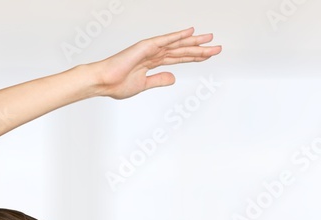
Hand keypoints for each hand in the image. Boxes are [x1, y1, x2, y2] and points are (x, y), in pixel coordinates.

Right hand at [86, 26, 220, 99]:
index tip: (208, 56)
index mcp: (153, 62)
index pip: (179, 58)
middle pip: (182, 50)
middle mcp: (154, 54)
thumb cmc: (117, 84)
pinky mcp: (145, 47)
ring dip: (194, 42)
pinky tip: (190, 32)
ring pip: (177, 45)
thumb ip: (159, 80)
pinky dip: (177, 35)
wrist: (103, 83)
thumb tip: (173, 78)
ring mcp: (150, 49)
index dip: (195, 57)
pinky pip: (164, 40)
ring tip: (209, 39)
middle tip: (217, 46)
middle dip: (200, 49)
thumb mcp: (144, 85)